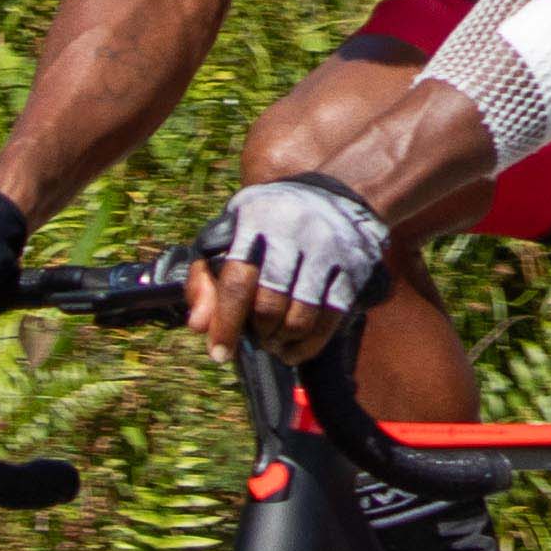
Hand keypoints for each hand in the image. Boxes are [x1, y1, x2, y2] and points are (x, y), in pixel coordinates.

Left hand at [187, 176, 387, 355]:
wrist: (333, 197)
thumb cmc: (267, 225)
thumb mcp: (229, 235)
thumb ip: (204, 278)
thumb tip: (198, 326)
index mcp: (257, 220)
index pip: (237, 281)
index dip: (226, 324)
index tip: (219, 353)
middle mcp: (294, 232)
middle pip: (269, 306)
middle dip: (257, 332)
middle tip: (254, 337)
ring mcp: (327, 250)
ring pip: (300, 319)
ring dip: (281, 341)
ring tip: (273, 341)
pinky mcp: (351, 268)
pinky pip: (329, 320)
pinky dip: (308, 344)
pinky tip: (294, 347)